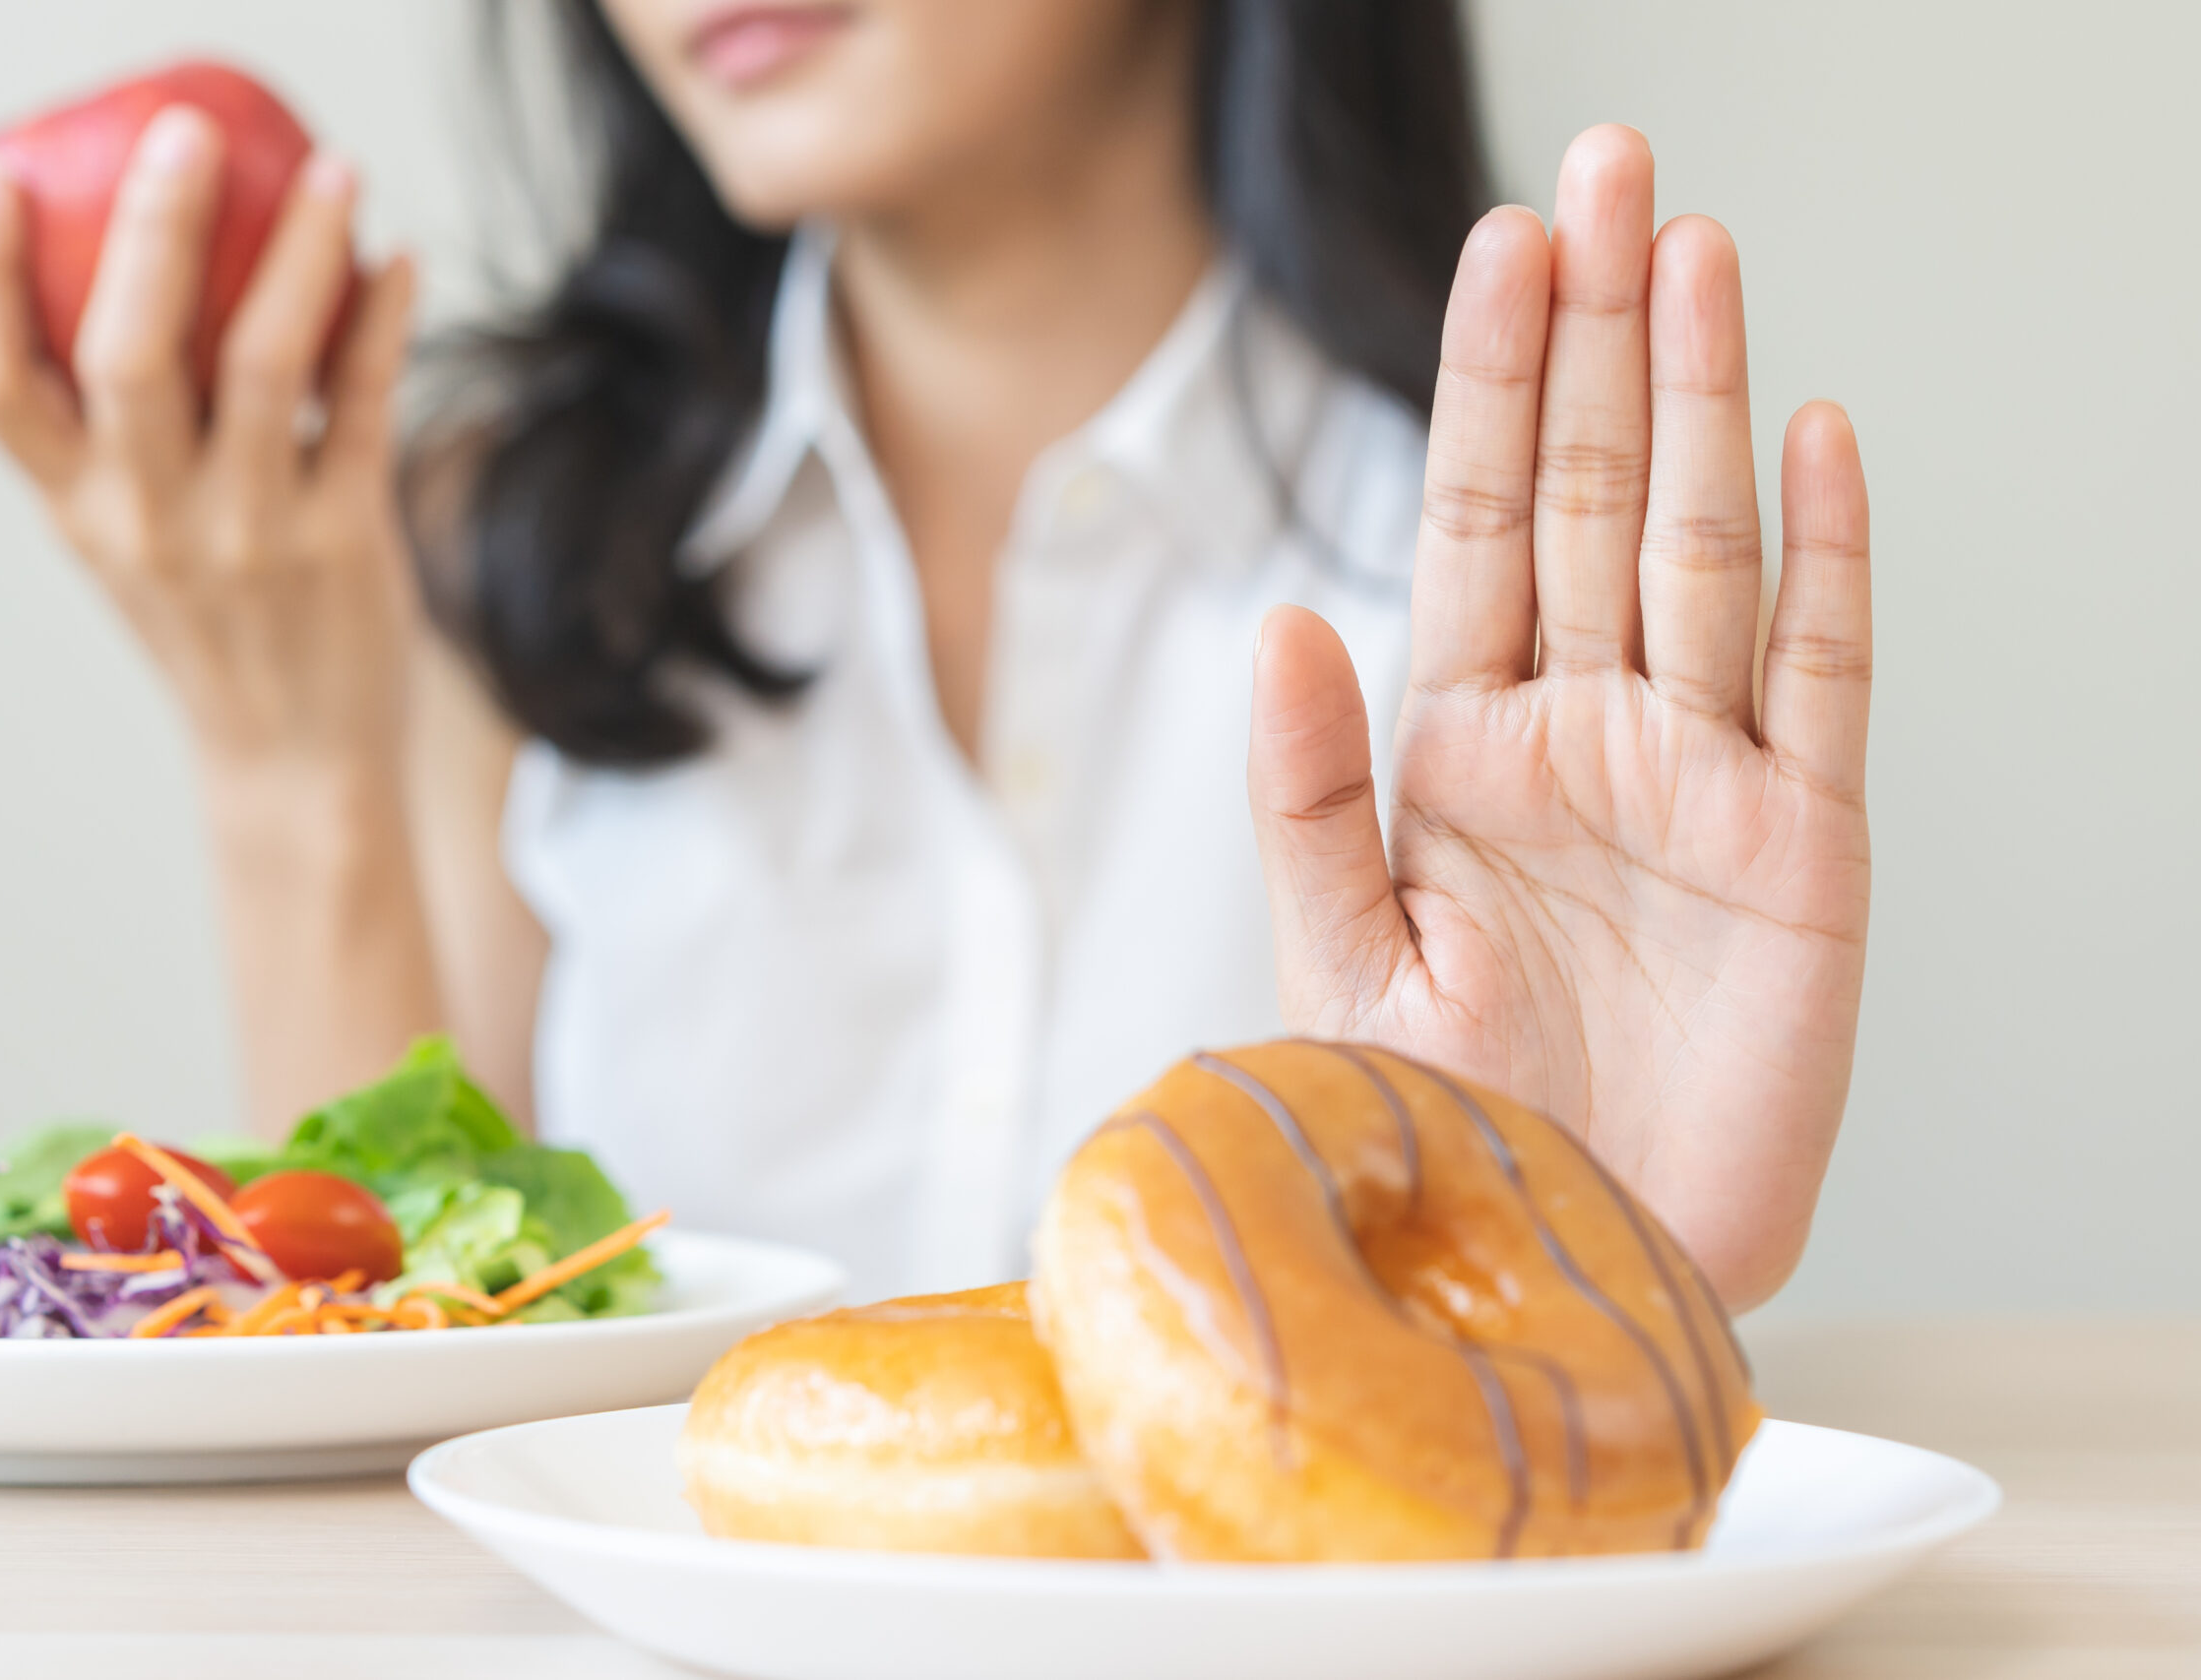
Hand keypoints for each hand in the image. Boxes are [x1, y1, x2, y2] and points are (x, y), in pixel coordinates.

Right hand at [0, 105, 420, 776]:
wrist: (296, 764)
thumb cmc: (214, 625)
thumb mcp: (128, 540)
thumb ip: (119, 437)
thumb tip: (152, 271)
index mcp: (77, 510)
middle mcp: (152, 521)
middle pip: (130, 352)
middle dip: (157, 228)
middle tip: (186, 135)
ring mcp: (253, 535)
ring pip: (268, 363)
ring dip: (304, 252)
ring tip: (336, 171)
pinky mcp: (348, 543)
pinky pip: (368, 405)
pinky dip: (383, 319)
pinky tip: (400, 260)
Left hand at [1248, 126, 1871, 1309]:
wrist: (1570, 1265)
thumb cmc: (1448, 1124)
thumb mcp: (1344, 959)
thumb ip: (1309, 793)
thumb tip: (1282, 621)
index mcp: (1462, 748)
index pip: (1482, 523)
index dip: (1493, 382)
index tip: (1503, 242)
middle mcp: (1583, 734)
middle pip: (1599, 496)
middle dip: (1600, 336)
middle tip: (1612, 170)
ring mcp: (1698, 780)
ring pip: (1704, 551)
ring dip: (1703, 402)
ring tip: (1696, 253)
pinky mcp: (1803, 853)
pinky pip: (1817, 679)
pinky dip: (1822, 562)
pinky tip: (1812, 439)